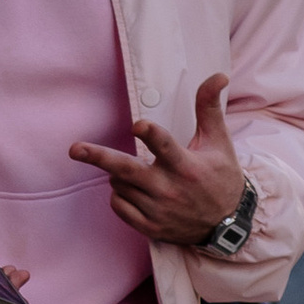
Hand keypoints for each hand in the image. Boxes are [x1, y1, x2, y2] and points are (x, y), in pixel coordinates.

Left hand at [68, 73, 244, 247]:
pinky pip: (119, 207)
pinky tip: (132, 190)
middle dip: (99, 157)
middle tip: (75, 149)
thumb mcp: (218, 141)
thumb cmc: (221, 177)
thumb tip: (218, 76)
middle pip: (127, 170)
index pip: (165, 147)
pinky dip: (119, 195)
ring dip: (119, 174)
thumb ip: (209, 107)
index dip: (151, 135)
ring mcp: (158, 210)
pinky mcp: (151, 227)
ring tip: (137, 171)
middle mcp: (170, 189)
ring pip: (119, 185)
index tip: (138, 125)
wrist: (228, 225)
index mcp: (186, 165)